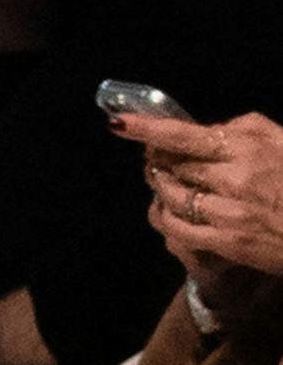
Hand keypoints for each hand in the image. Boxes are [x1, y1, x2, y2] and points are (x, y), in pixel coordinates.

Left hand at [116, 109, 282, 283]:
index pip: (184, 134)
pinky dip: (165, 217)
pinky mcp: (227, 241)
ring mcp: (228, 211)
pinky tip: (166, 211)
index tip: (118, 123)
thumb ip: (244, 128)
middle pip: (173, 166)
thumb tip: (207, 127)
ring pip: (171, 196)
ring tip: (163, 182)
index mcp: (247, 146)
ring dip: (160, 188)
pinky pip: (178, 228)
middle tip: (155, 160)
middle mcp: (234, 176)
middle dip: (157, 161)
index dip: (146, 129)